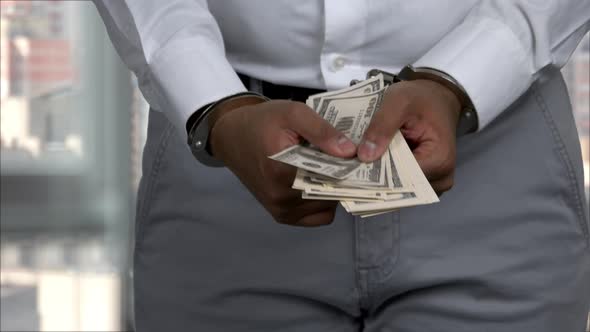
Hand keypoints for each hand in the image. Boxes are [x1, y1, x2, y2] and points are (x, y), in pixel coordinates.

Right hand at [209, 99, 356, 225]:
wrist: (232, 136)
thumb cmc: (262, 122)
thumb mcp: (292, 113)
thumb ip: (322, 131)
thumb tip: (349, 151)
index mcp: (282, 172)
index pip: (332, 177)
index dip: (350, 165)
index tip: (356, 154)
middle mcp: (281, 198)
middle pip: (331, 193)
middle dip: (343, 176)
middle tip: (344, 157)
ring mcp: (281, 210)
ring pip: (326, 206)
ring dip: (333, 188)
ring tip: (328, 166)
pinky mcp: (281, 216)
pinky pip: (317, 216)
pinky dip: (323, 201)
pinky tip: (319, 180)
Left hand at [357, 79, 461, 194]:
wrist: (437, 96)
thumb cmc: (421, 97)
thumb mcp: (399, 101)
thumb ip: (382, 126)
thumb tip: (364, 156)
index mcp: (439, 161)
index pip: (402, 179)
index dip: (375, 176)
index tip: (350, 170)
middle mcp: (439, 179)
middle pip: (400, 187)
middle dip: (373, 179)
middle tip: (347, 168)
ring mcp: (433, 182)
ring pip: (398, 188)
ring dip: (377, 178)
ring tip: (354, 166)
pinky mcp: (424, 179)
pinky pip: (401, 182)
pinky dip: (384, 174)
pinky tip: (368, 164)